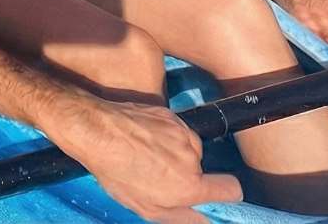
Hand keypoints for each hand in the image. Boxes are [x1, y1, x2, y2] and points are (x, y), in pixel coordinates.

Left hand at [44, 95, 242, 223]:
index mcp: (188, 185)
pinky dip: (165, 135)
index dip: (226, 192)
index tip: (215, 192)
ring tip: (146, 155)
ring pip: (189, 148)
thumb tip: (204, 221)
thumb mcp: (145, 207)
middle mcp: (192, 157)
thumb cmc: (116, 171)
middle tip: (157, 174)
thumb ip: (181, 216)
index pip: (231, 188)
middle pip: (202, 168)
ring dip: (175, 152)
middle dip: (186, 173)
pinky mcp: (171, 115)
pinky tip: (143, 138)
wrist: (96, 131)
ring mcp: (182, 133)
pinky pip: (176, 130)